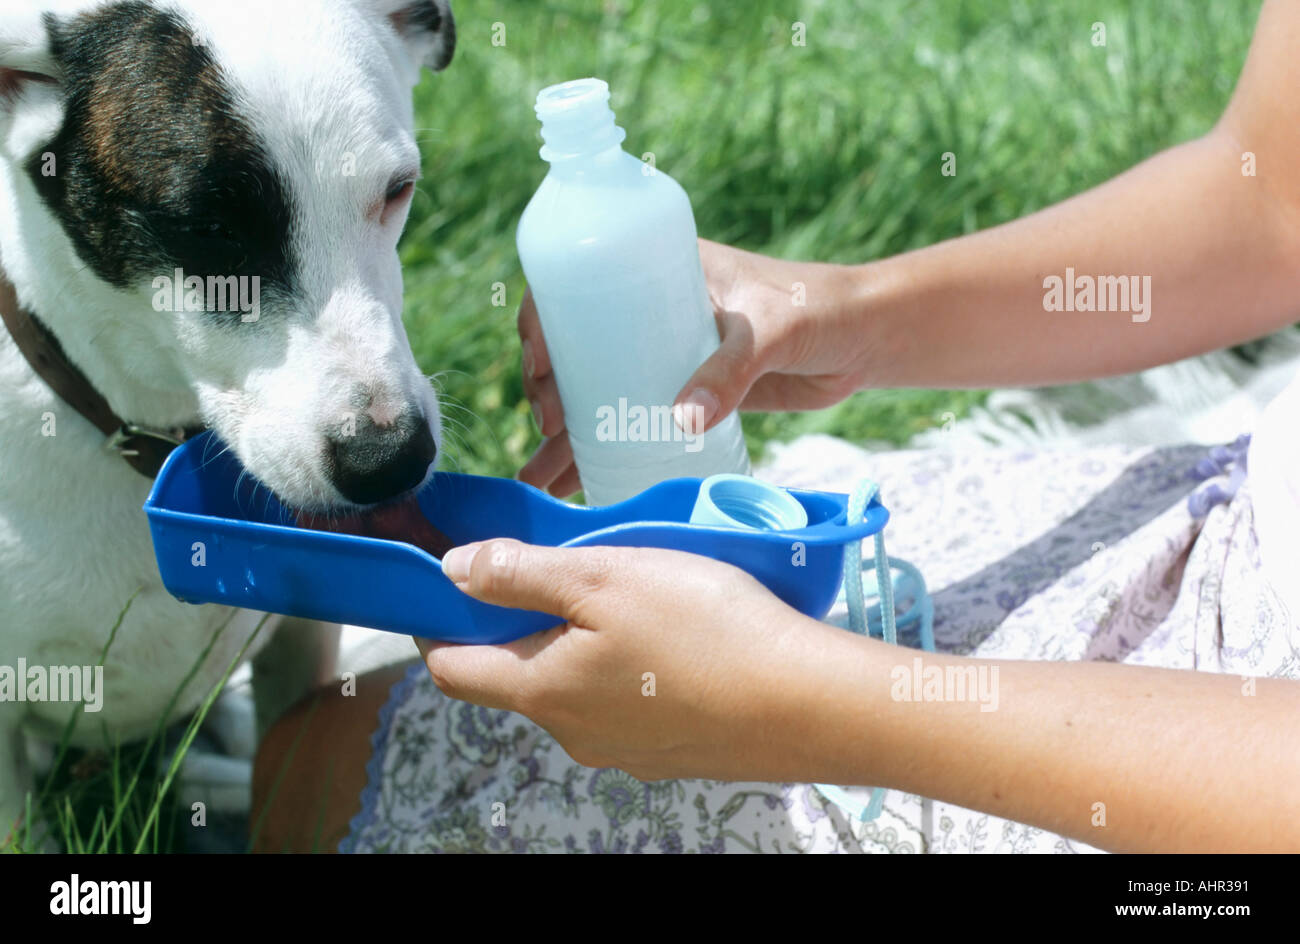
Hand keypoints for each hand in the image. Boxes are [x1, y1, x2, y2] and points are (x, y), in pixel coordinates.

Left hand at [417, 538, 847, 781]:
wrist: (808, 704)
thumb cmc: (703, 630)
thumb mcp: (603, 577)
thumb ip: (521, 574)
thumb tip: (451, 571)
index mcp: (542, 691)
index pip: (452, 668)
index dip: (437, 623)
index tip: (448, 582)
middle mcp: (573, 733)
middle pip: (517, 675)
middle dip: (522, 622)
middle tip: (561, 566)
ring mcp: (625, 750)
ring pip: (577, 688)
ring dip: (582, 642)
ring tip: (629, 593)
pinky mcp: (671, 751)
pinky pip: (627, 704)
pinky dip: (628, 667)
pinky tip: (674, 635)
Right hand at [517, 239, 872, 494]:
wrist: (864, 341)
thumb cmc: (818, 309)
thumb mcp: (770, 329)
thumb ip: (731, 370)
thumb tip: (681, 420)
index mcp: (656, 270)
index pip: (576, 288)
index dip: (543, 326)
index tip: (540, 367)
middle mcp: (648, 311)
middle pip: (574, 349)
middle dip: (547, 389)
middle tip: (550, 425)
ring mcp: (663, 355)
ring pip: (595, 393)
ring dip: (563, 434)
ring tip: (536, 479)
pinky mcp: (683, 394)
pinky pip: (629, 421)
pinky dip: (601, 452)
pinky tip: (576, 486)